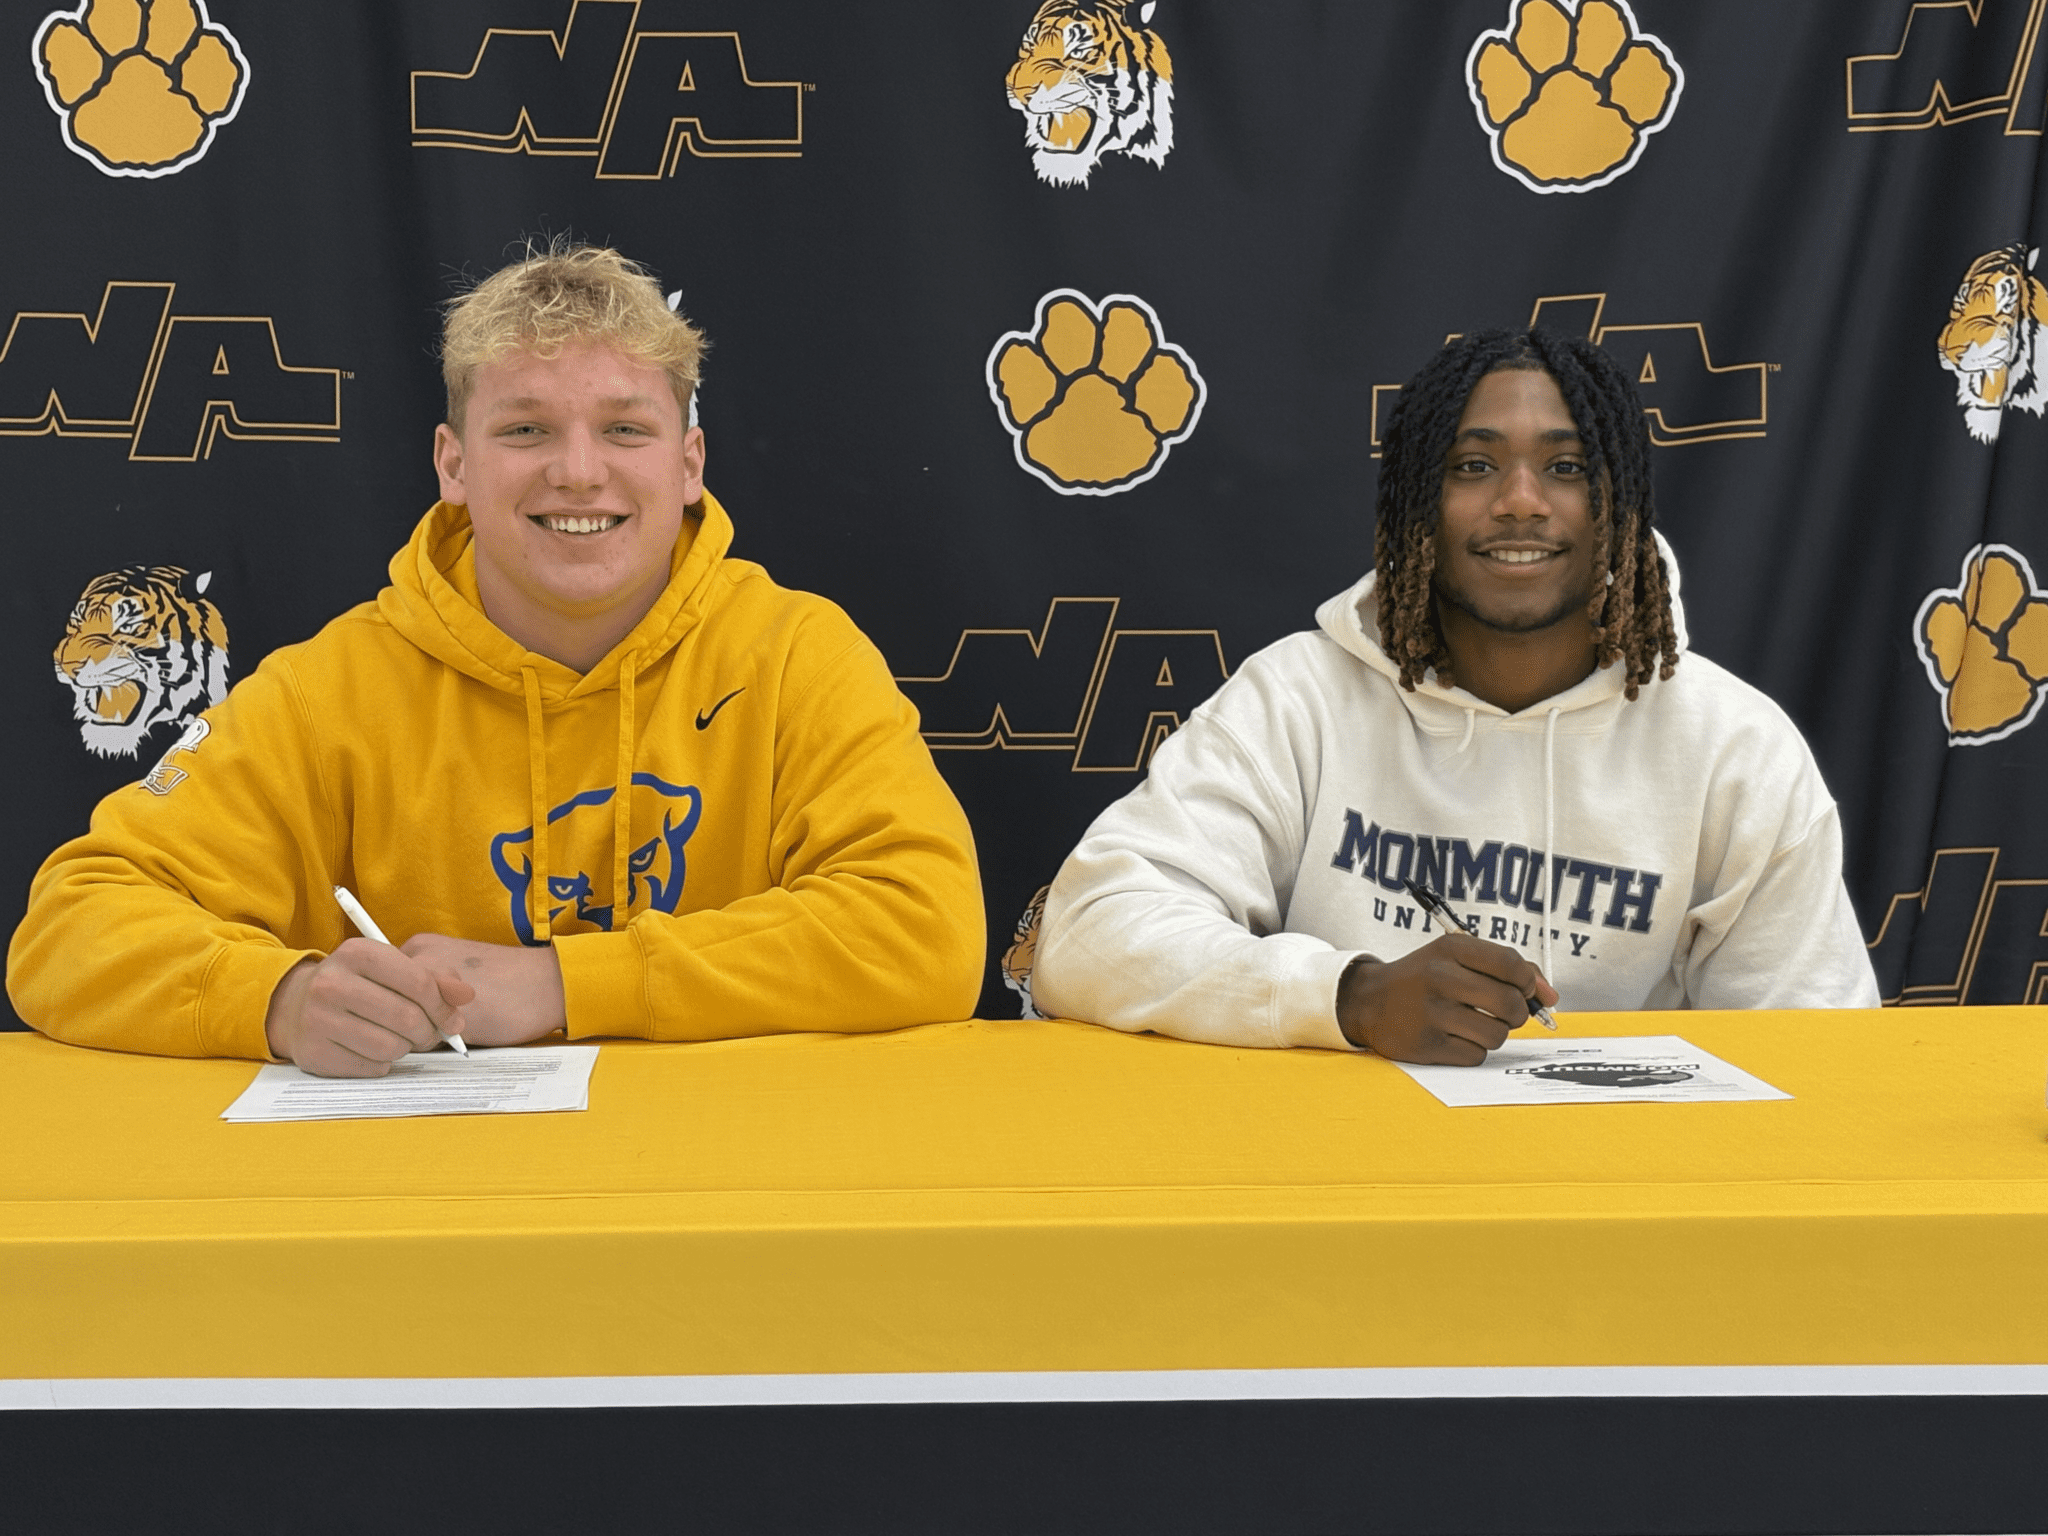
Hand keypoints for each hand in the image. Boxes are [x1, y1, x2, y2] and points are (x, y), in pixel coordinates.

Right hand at [264, 939, 474, 1077]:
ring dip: (405, 1048)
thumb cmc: (358, 984)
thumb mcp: (391, 968)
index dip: (444, 1006)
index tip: (452, 1019)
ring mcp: (317, 1019)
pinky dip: (382, 1062)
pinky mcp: (314, 1052)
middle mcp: (332, 983)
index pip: (419, 982)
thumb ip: (435, 978)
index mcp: (358, 953)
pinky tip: (372, 1048)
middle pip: (407, 1018)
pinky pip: (371, 1067)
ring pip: (391, 1047)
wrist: (296, 1004)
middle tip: (429, 1034)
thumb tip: (467, 995)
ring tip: (398, 1038)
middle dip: (428, 1032)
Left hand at [399, 933, 566, 1046]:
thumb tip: (390, 1019)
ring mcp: (428, 983)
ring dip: (419, 1033)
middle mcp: (417, 959)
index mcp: (419, 946)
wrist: (550, 982)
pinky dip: (435, 1043)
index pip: (378, 985)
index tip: (423, 1011)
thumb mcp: (456, 973)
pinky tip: (463, 1033)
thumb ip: (423, 988)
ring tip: (456, 1026)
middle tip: (441, 1022)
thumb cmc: (508, 980)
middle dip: (404, 1020)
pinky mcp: (444, 1011)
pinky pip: (420, 1039)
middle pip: (383, 1003)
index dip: (395, 1005)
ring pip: (399, 1022)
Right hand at [1336, 932, 1558, 1064]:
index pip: (1512, 965)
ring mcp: (1431, 1013)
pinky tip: (1454, 1036)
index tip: (1522, 988)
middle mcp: (1440, 977)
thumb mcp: (1458, 957)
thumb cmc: (1424, 977)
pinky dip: (1473, 1050)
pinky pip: (1476, 1055)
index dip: (1528, 982)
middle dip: (1518, 1013)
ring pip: (1497, 1034)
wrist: (1369, 1001)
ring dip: (1495, 1033)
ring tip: (1474, 1023)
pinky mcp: (1426, 1045)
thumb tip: (1551, 996)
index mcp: (1451, 949)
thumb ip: (1508, 969)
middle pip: (1510, 1004)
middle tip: (1505, 1012)